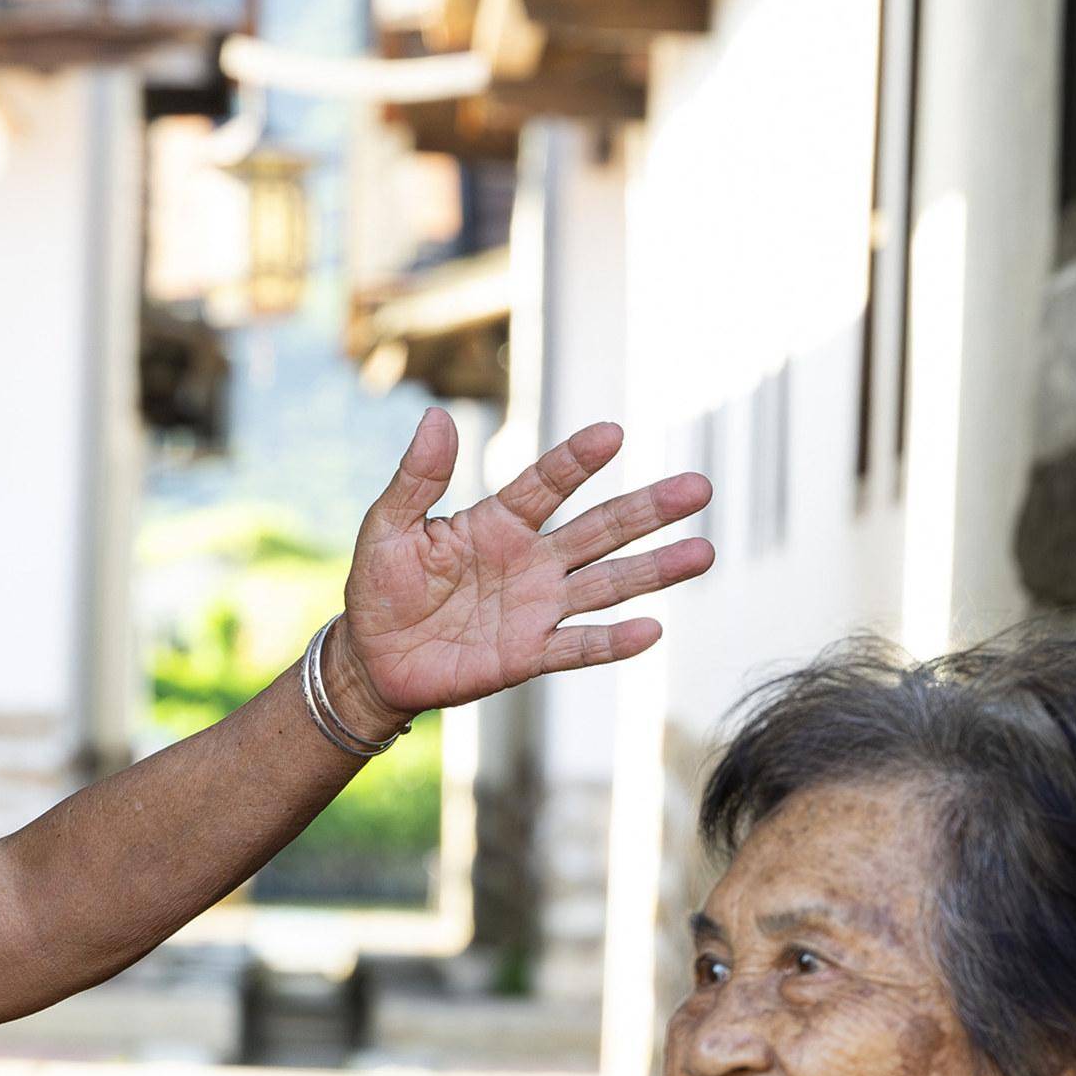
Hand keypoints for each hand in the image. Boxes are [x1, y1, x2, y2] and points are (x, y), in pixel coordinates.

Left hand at [336, 409, 709, 722]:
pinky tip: (651, 629)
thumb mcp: (388, 527)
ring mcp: (536, 608)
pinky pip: (578, 646)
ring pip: (605, 584)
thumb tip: (436, 416)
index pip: (547, 483)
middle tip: (698, 487)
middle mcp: (530, 560)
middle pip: (599, 529)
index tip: (612, 434)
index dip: (577, 460)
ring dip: (654, 570)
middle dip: (648, 509)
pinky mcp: (529, 655)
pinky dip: (613, 641)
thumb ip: (417, 478)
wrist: (373, 659)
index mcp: (498, 522)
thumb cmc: (381, 588)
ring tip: (702, 552)